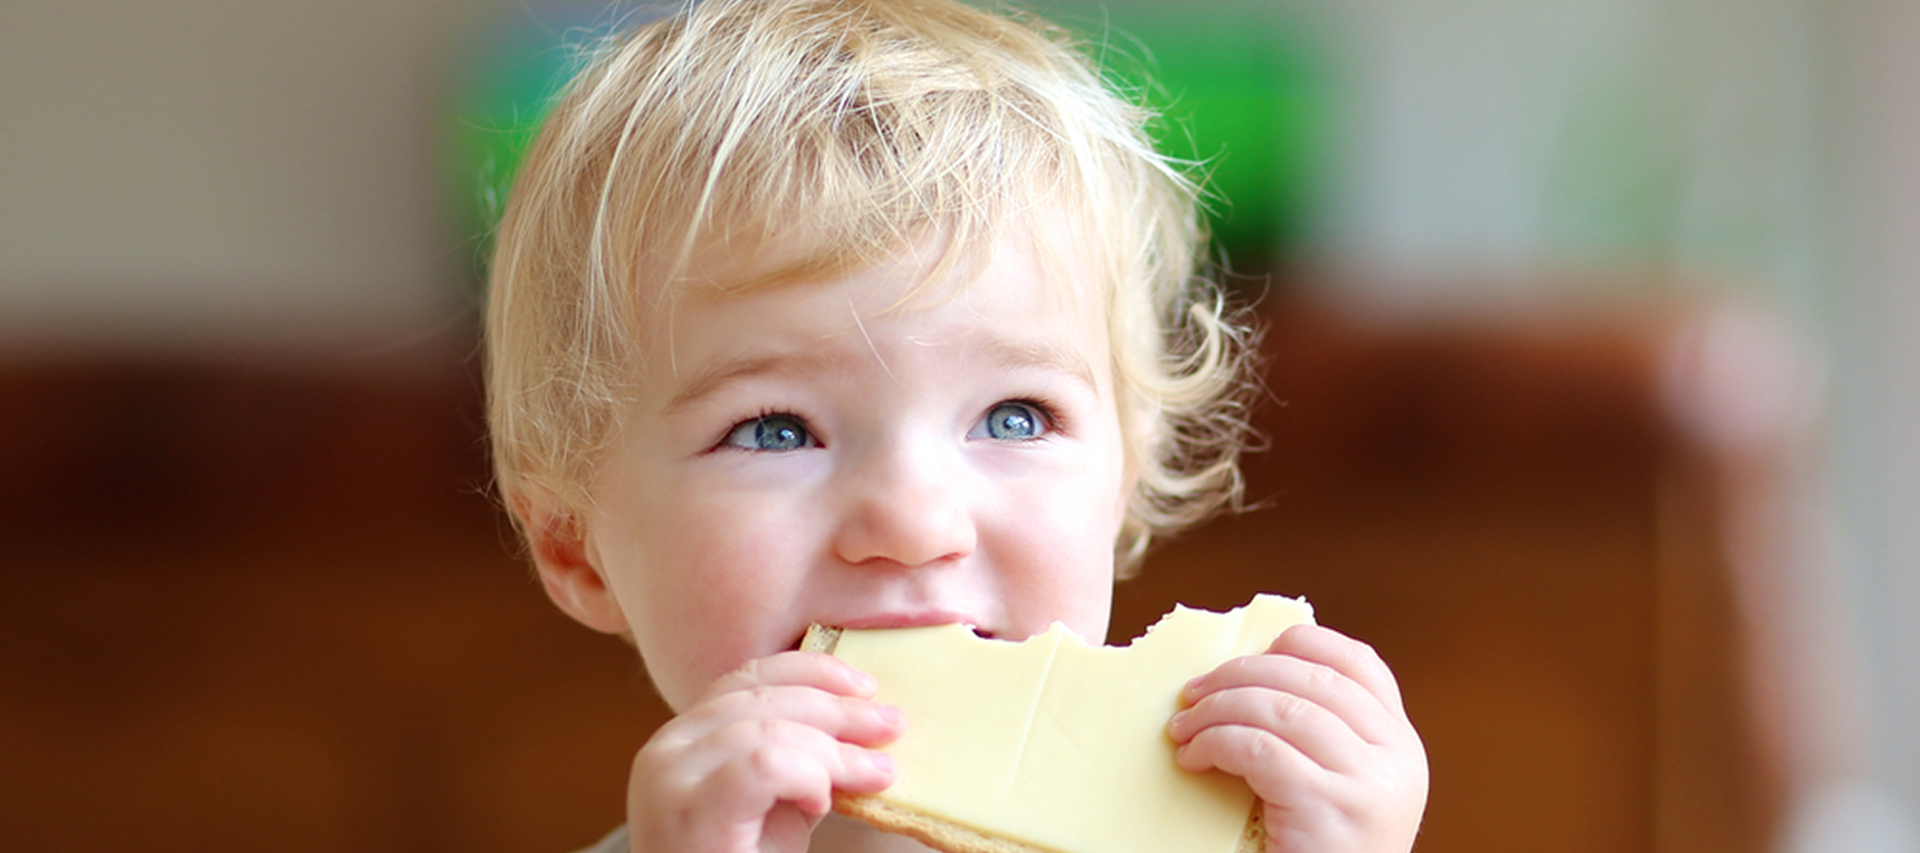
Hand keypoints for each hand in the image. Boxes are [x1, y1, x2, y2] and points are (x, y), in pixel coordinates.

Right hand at [626, 652, 904, 852]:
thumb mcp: (776, 809)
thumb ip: (802, 761)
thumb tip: (863, 722)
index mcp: (684, 739)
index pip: (749, 677)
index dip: (812, 672)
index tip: (865, 686)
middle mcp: (666, 749)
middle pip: (762, 697)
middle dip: (837, 707)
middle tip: (891, 724)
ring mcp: (669, 779)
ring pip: (767, 729)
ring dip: (834, 749)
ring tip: (875, 772)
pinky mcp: (688, 813)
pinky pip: (763, 766)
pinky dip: (806, 776)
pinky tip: (820, 804)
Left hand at [1169, 625, 1427, 852]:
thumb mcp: (1340, 788)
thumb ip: (1323, 738)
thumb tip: (1252, 675)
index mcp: (1401, 746)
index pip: (1360, 664)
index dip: (1303, 643)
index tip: (1254, 652)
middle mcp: (1396, 758)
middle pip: (1310, 678)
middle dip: (1240, 674)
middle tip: (1193, 694)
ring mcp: (1366, 784)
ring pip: (1279, 708)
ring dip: (1217, 709)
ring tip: (1183, 729)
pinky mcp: (1328, 809)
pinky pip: (1258, 749)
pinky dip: (1215, 743)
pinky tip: (1194, 759)